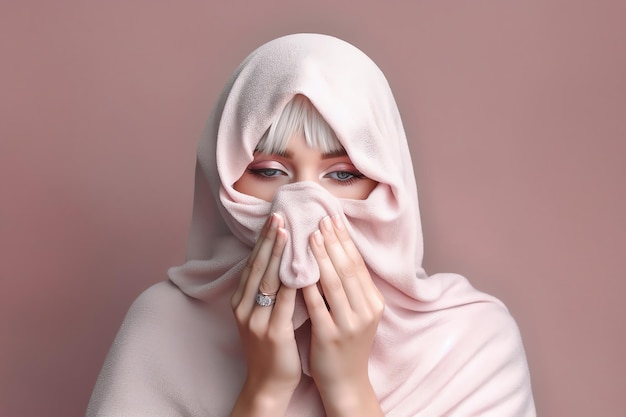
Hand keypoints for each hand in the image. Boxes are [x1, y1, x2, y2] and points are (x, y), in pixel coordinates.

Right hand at [229, 213, 300, 415]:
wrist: (268, 383)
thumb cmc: (270, 346)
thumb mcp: (262, 315)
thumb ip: (269, 290)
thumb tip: (282, 260)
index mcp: (240, 301)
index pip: (253, 264)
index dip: (264, 241)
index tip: (275, 219)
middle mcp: (244, 308)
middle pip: (258, 267)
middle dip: (269, 240)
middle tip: (280, 217)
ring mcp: (256, 321)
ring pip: (268, 281)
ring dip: (278, 255)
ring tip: (288, 233)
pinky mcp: (272, 333)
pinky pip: (283, 303)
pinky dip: (292, 283)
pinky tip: (300, 268)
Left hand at [302, 214, 384, 415]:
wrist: (346, 382)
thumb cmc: (347, 343)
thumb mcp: (358, 314)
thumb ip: (351, 287)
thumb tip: (337, 251)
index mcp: (373, 303)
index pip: (358, 264)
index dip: (345, 240)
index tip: (332, 218)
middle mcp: (366, 311)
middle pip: (347, 269)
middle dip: (333, 242)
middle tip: (320, 219)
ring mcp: (349, 324)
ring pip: (333, 283)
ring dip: (321, 257)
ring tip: (309, 236)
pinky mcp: (330, 336)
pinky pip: (316, 305)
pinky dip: (307, 285)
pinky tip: (297, 269)